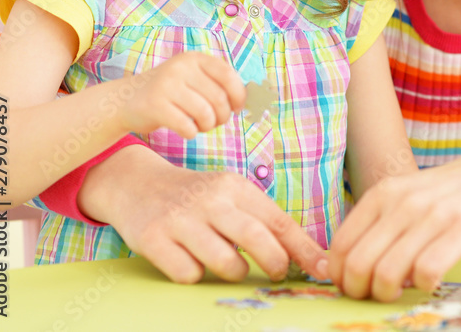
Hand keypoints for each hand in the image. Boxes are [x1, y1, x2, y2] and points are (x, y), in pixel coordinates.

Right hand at [85, 148, 327, 282]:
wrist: (136, 184)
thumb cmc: (196, 198)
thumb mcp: (230, 197)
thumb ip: (263, 221)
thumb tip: (311, 256)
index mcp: (236, 187)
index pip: (278, 220)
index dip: (304, 249)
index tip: (324, 270)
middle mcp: (211, 200)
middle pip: (257, 238)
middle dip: (276, 263)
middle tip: (278, 274)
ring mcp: (181, 219)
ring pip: (226, 262)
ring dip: (236, 273)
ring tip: (230, 265)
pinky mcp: (154, 239)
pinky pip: (188, 274)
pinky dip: (195, 276)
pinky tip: (190, 261)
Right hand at [113, 52, 246, 139]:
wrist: (125, 100)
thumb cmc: (170, 93)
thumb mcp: (193, 79)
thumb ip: (218, 84)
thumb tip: (253, 99)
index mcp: (195, 59)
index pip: (229, 77)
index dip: (239, 96)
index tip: (237, 109)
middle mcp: (181, 67)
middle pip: (219, 99)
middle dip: (222, 117)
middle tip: (214, 122)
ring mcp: (166, 85)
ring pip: (205, 114)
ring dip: (207, 126)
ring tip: (200, 126)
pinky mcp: (154, 105)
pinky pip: (187, 127)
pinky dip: (191, 133)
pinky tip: (185, 130)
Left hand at [327, 135, 460, 301]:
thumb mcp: (414, 193)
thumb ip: (383, 221)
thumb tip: (348, 265)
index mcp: (386, 192)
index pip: (340, 245)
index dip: (341, 276)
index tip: (357, 286)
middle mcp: (404, 201)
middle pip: (357, 265)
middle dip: (360, 292)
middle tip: (378, 295)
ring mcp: (435, 214)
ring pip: (387, 273)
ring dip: (389, 295)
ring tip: (403, 291)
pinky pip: (428, 271)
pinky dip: (424, 286)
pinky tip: (433, 280)